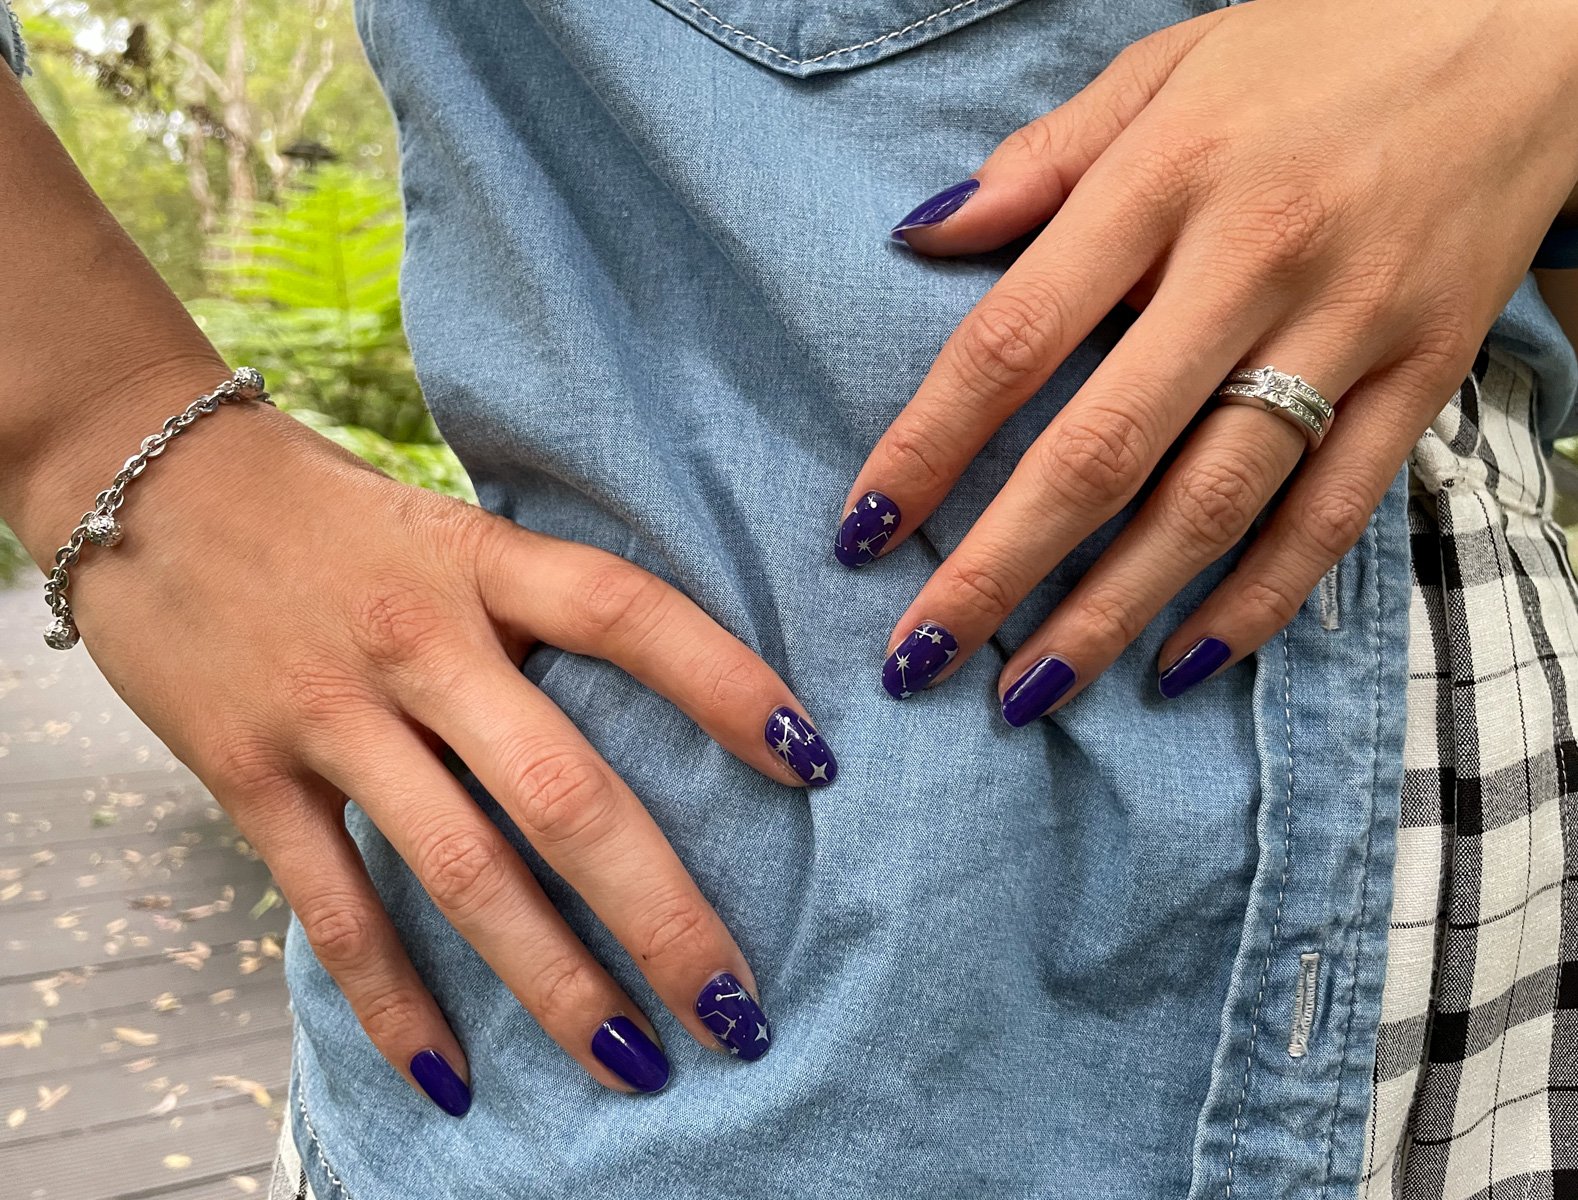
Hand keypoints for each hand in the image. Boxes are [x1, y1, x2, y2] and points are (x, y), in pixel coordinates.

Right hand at [23, 400, 831, 1107]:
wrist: (149, 482)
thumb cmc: (332, 515)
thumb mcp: (451, 529)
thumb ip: (539, 604)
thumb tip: (667, 690)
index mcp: (484, 565)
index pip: (631, 617)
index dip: (729, 687)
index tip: (816, 765)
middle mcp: (420, 643)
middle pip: (566, 792)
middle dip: (662, 914)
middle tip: (739, 1010)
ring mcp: (331, 716)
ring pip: (463, 873)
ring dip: (556, 983)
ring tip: (634, 1064)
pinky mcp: (248, 777)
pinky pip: (335, 910)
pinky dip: (394, 1004)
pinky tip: (451, 1079)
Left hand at [840, 0, 1577, 720]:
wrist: (1533, 32)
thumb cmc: (1320, 47)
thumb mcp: (1165, 67)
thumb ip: (1042, 160)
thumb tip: (921, 235)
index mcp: (1166, 179)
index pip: (1012, 339)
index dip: (926, 450)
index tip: (862, 536)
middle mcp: (1253, 263)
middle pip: (1101, 451)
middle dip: (998, 572)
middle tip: (920, 658)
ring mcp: (1349, 330)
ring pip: (1212, 507)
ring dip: (1110, 616)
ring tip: (1029, 695)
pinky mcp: (1425, 379)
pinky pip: (1333, 518)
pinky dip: (1258, 604)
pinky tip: (1183, 665)